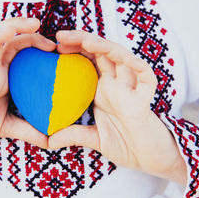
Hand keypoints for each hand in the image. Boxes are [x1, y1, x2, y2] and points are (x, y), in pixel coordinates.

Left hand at [48, 30, 185, 183]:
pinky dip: (137, 66)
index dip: (74, 49)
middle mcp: (117, 84)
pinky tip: (125, 58)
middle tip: (60, 36)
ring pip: (122, 58)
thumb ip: (73, 135)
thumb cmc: (126, 145)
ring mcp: (132, 89)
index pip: (89, 60)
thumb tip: (48, 140)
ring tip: (87, 41)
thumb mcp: (93, 138)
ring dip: (105, 47)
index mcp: (103, 89)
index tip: (55, 46)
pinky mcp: (146, 100)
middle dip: (82, 40)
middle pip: (101, 53)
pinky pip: (146, 77)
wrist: (150, 161)